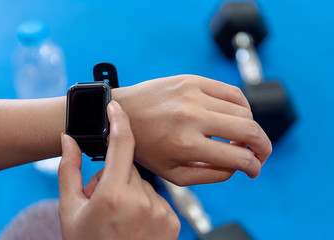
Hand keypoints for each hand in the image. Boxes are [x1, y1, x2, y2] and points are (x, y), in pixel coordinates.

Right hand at [58, 101, 179, 239]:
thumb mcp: (70, 209)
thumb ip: (69, 170)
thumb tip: (68, 140)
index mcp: (113, 195)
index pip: (121, 144)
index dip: (118, 120)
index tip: (115, 106)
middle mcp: (142, 202)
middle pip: (130, 167)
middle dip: (116, 175)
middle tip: (104, 199)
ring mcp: (160, 213)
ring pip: (144, 184)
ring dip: (131, 191)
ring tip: (120, 215)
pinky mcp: (173, 222)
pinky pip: (158, 198)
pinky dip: (146, 204)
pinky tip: (135, 223)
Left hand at [113, 75, 271, 185]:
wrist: (121, 113)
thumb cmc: (145, 147)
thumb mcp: (172, 173)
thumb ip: (210, 174)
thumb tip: (238, 166)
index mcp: (187, 145)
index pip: (239, 157)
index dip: (254, 166)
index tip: (254, 169)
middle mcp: (193, 117)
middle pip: (249, 130)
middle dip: (264, 147)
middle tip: (260, 154)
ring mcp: (194, 95)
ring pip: (244, 110)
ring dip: (251, 127)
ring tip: (241, 137)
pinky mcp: (193, 80)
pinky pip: (231, 91)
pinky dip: (242, 106)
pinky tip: (235, 116)